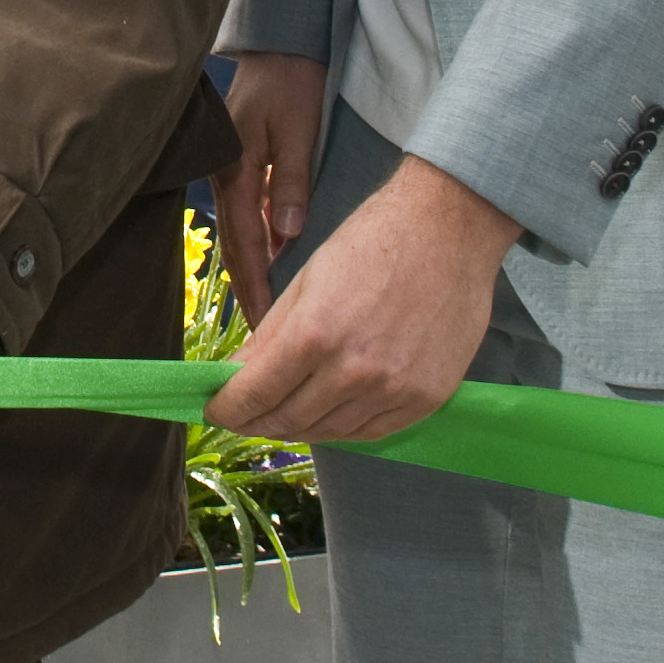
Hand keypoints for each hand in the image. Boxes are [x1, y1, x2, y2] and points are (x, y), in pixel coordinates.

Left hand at [208, 157, 517, 444]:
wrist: (450, 229)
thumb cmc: (372, 241)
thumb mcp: (305, 281)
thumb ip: (268, 337)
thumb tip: (234, 379)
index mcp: (315, 335)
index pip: (254, 396)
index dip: (226, 409)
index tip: (213, 409)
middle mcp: (354, 372)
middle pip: (288, 422)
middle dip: (256, 422)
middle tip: (243, 416)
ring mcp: (394, 390)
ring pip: (329, 433)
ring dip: (298, 427)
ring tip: (283, 413)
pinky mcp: (426, 399)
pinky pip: (371, 432)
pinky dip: (342, 427)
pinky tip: (328, 412)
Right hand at [210, 54, 327, 324]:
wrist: (282, 46)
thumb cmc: (291, 83)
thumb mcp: (297, 128)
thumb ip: (292, 179)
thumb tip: (288, 233)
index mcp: (237, 173)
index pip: (244, 245)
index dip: (254, 288)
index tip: (264, 327)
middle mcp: (229, 181)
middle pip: (237, 250)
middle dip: (249, 293)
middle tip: (261, 339)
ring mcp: (235, 176)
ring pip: (242, 238)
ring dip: (253, 274)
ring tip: (267, 316)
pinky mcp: (246, 170)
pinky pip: (251, 220)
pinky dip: (260, 248)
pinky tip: (275, 268)